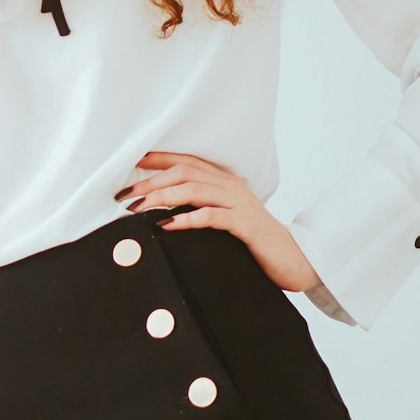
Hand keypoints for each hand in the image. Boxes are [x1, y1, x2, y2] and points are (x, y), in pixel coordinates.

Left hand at [118, 150, 321, 293]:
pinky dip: (187, 218)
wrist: (293, 259)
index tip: (129, 165)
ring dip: (162, 197)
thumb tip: (161, 213)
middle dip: (150, 182)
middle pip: (183, 173)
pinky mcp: (246, 224)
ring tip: (139, 209)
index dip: (157, 160)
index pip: (186, 161)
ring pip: (194, 190)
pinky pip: (212, 216)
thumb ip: (201, 209)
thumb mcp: (225, 219)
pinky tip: (167, 225)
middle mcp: (230, 187)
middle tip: (125, 196)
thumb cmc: (253, 242)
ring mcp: (239, 203)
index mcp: (224, 182)